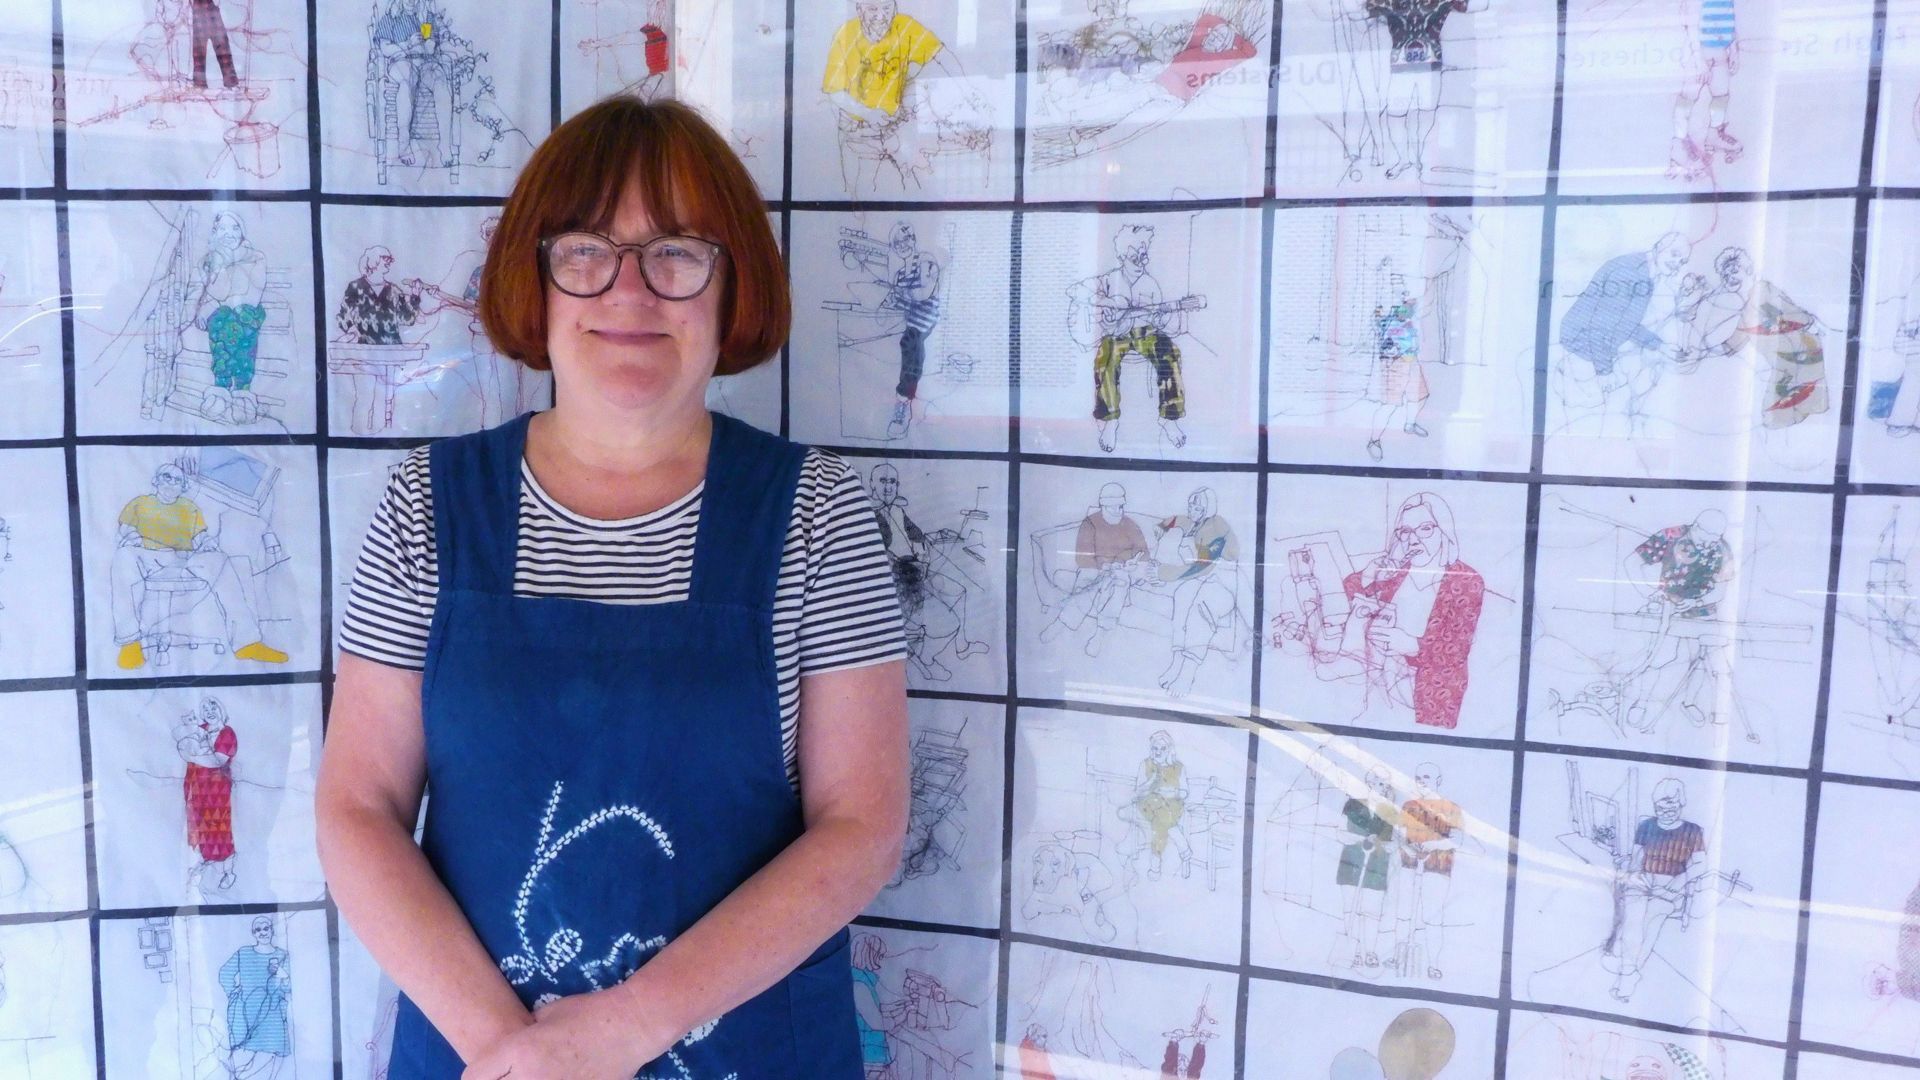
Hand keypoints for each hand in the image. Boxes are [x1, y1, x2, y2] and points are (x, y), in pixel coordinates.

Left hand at [461, 991, 660, 1079]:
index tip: (487, 1071)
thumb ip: (523, 1036)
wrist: (631, 1027)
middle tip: (511, 1073)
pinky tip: (557, 1078)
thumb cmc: (589, 1012)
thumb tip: (511, 1050)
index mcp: (519, 1050)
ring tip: (539, 1074)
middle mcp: (529, 1078)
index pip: (474, 1075)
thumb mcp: (546, 1015)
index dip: (478, 1073)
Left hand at [1366, 624, 1418, 656]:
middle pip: (1381, 637)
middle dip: (1373, 636)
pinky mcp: (1395, 652)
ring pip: (1382, 644)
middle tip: (1368, 635)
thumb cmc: (1403, 635)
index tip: (1369, 629)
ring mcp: (1394, 646)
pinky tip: (1377, 648)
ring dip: (1375, 642)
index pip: (1382, 630)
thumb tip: (1387, 615)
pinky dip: (1381, 650)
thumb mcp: (1397, 629)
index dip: (1374, 630)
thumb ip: (1390, 624)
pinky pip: (1386, 652)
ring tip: (1371, 640)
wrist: (1413, 644)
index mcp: (1394, 632)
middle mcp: (1393, 638)